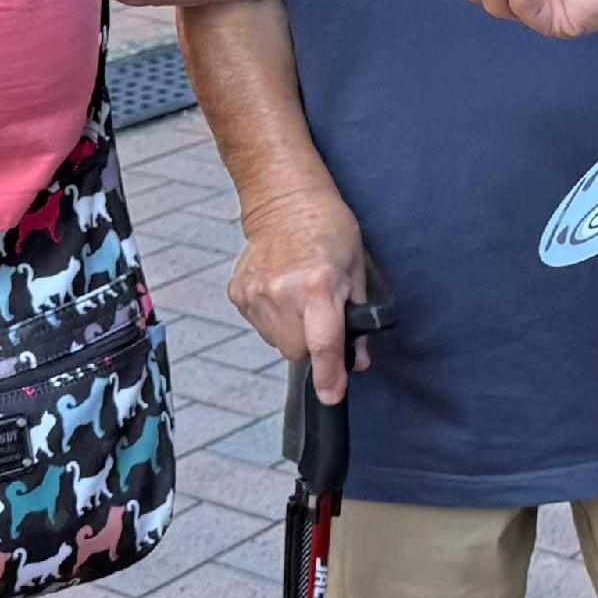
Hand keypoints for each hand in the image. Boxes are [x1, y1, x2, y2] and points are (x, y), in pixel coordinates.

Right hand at [229, 190, 367, 404]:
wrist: (285, 201)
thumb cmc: (329, 230)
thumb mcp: (357, 272)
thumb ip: (358, 321)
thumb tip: (358, 361)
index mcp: (318, 286)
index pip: (324, 346)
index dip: (330, 377)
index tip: (332, 396)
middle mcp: (283, 292)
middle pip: (297, 351)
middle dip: (312, 345)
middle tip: (320, 315)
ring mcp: (256, 293)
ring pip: (277, 342)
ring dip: (292, 331)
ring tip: (300, 298)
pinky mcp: (238, 293)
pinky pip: (260, 326)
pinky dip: (273, 319)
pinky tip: (281, 292)